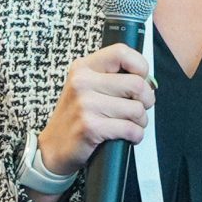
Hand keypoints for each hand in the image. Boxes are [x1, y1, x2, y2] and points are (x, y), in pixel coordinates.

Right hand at [36, 42, 155, 180]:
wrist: (53, 149)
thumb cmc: (75, 119)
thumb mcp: (86, 88)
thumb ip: (111, 78)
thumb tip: (149, 82)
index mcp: (83, 68)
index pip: (121, 52)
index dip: (140, 67)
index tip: (141, 80)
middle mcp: (82, 82)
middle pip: (137, 84)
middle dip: (146, 100)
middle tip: (138, 109)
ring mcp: (85, 104)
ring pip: (137, 109)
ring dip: (140, 122)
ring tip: (128, 125)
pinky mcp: (91, 126)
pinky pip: (131, 129)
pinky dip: (135, 136)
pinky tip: (126, 137)